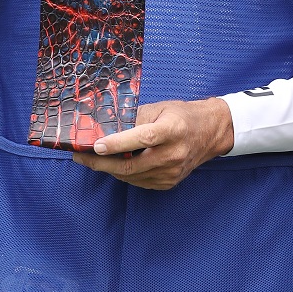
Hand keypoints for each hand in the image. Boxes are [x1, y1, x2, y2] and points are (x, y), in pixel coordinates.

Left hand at [71, 99, 233, 190]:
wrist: (211, 132)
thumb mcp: (159, 108)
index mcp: (172, 130)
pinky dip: (124, 174)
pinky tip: (114, 165)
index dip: (118, 144)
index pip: (142, 138)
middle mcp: (173, 154)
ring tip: (92, 160)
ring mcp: (172, 172)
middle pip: (132, 165)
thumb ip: (134, 119)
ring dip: (109, 169)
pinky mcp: (169, 183)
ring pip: (132, 176)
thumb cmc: (182, 115)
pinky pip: (139, 181)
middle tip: (81, 158)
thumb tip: (104, 127)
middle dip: (102, 163)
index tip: (96, 145)